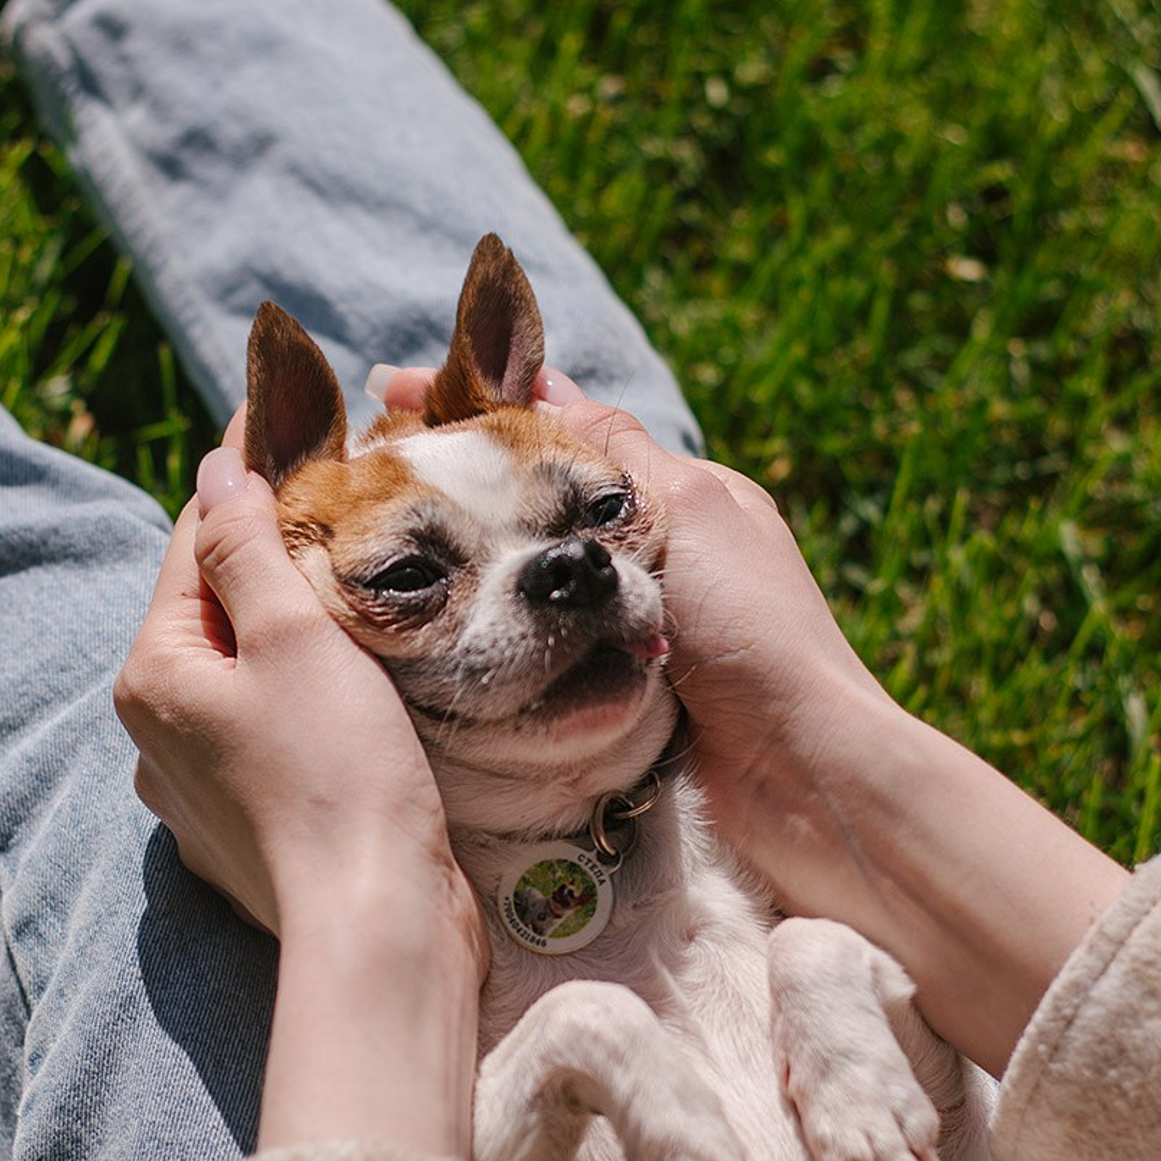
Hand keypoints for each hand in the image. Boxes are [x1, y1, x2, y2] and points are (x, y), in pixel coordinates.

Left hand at [116, 415, 484, 1153]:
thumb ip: (247, 547)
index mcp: (155, 672)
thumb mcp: (293, 639)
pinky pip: (271, 733)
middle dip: (274, 556)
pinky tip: (357, 695)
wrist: (376, 923)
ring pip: (248, 674)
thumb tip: (221, 469)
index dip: (248, 479)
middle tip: (348, 503)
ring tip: (364, 595)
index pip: (194, 544)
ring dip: (294, 631)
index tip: (297, 423)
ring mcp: (198, 788)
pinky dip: (306, 699)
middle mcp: (157, 732)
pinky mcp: (246, 830)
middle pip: (218, 608)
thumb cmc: (339, 773)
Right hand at [377, 365, 1124, 1072]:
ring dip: (470, 561)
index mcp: (682, 496)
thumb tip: (543, 386)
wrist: (799, 773)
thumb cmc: (755, 630)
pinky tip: (435, 625)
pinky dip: (497, 630)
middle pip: (538, 503)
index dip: (478, 405)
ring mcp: (632, 628)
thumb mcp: (689, 508)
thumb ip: (614, 451)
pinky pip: (541, 647)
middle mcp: (656, 555)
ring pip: (532, 578)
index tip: (389, 393)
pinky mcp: (614, 694)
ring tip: (379, 544)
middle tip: (361, 476)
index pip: (563, 429)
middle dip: (460, 484)